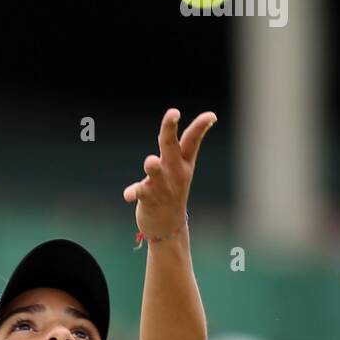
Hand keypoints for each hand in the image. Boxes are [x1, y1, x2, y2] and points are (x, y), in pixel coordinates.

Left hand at [123, 107, 216, 239]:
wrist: (168, 226)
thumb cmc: (173, 188)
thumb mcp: (185, 166)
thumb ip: (190, 144)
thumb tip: (210, 119)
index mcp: (183, 162)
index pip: (193, 140)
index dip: (201, 127)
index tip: (211, 116)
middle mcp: (174, 172)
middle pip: (171, 146)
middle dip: (170, 129)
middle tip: (173, 113)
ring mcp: (161, 185)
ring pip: (156, 172)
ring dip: (154, 167)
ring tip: (151, 161)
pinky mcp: (147, 197)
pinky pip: (139, 193)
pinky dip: (133, 193)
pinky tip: (128, 195)